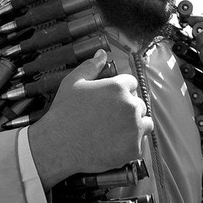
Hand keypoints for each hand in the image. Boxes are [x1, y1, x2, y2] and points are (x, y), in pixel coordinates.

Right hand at [29, 49, 152, 189]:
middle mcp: (131, 106)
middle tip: (109, 118)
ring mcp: (134, 129)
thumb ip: (91, 66)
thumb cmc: (64, 113)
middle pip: (139, 104)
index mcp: (118, 87)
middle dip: (128, 109)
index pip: (131, 84)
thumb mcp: (72, 83)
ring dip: (135, 126)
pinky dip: (130, 145)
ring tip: (116, 132)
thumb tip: (102, 53)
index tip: (110, 100)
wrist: (58, 146)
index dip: (121, 91)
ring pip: (144, 124)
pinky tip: (114, 145)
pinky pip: (139, 144)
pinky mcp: (134, 149)